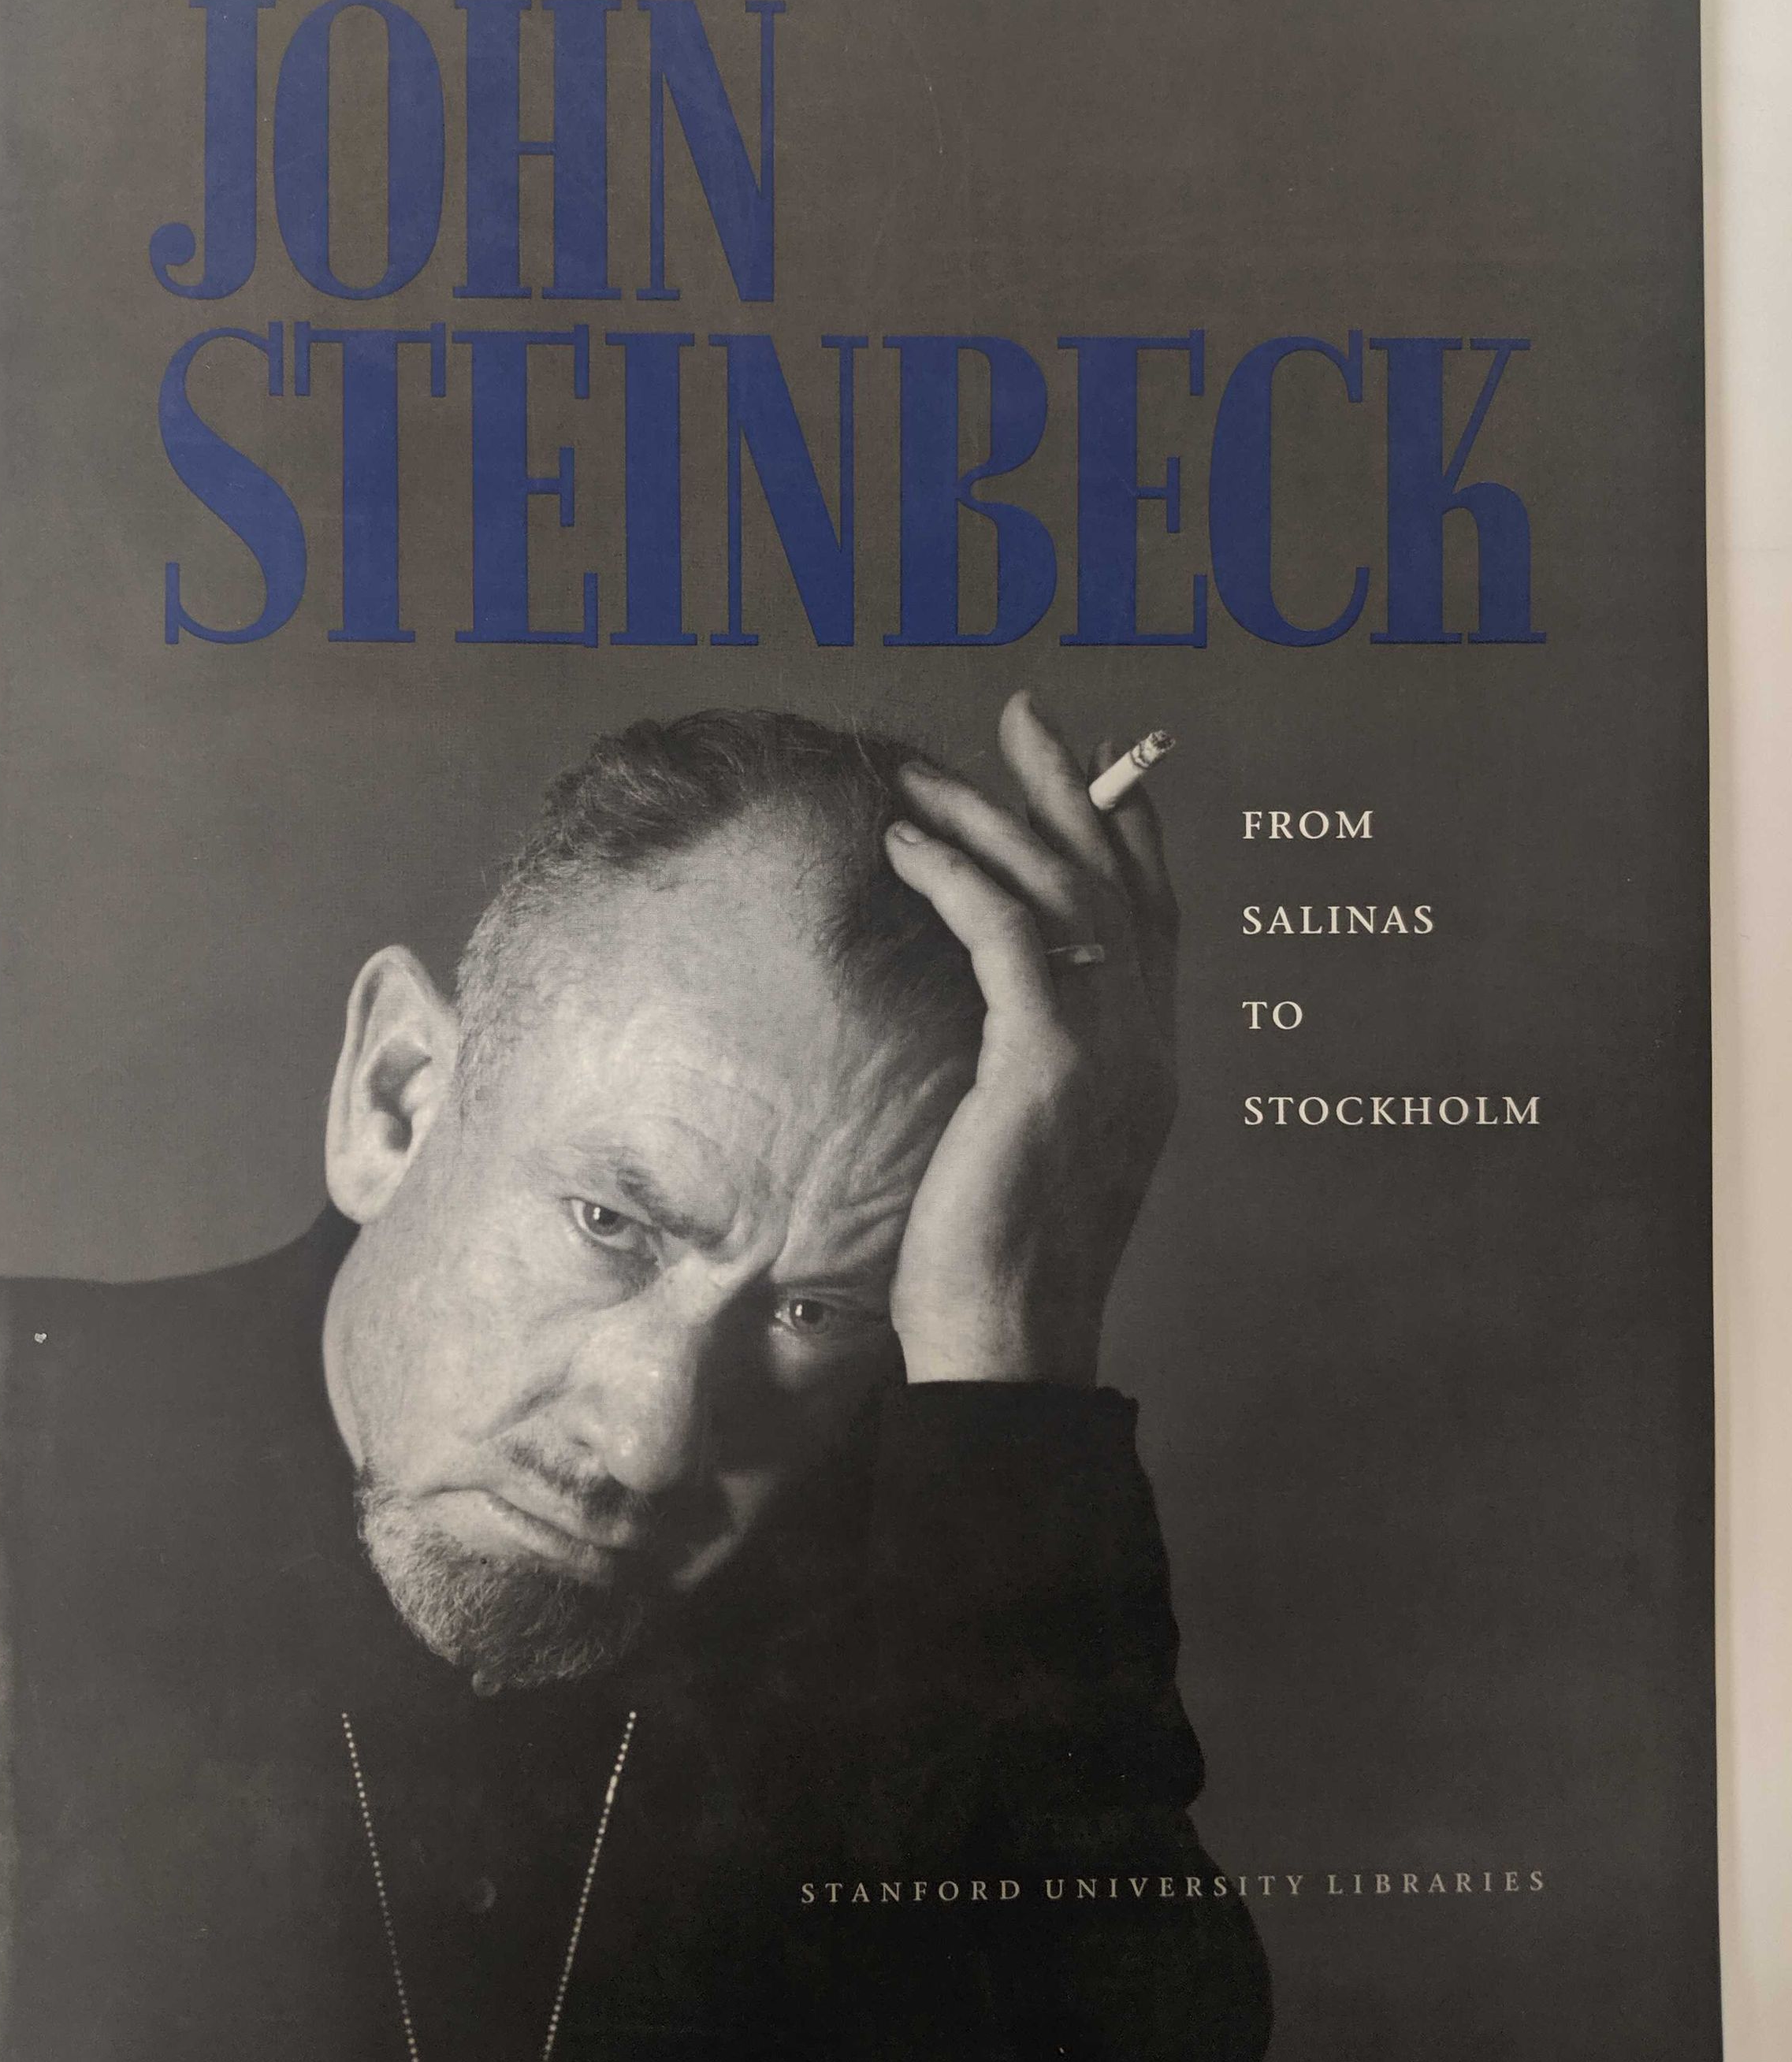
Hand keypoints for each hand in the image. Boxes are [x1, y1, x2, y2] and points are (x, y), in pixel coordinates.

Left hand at [882, 692, 1178, 1387]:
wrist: (1009, 1347)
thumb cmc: (995, 1261)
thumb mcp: (1027, 1146)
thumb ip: (1032, 1070)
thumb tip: (989, 1020)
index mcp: (1149, 1066)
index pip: (1155, 921)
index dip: (1131, 835)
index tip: (1101, 766)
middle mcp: (1146, 1048)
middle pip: (1117, 883)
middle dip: (1073, 788)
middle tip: (1026, 714)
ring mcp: (1108, 1055)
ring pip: (1061, 896)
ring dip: (994, 819)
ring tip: (926, 771)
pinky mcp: (1046, 1067)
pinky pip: (1006, 937)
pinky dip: (960, 879)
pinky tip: (907, 846)